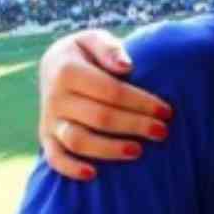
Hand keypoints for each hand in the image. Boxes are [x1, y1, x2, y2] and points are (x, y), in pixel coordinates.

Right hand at [37, 29, 171, 180]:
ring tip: (138, 151)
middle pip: (100, 117)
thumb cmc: (86, 54)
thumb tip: (126, 67)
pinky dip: (70, 168)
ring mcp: (49, 119)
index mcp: (67, 70)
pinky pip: (54, 158)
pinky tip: (94, 175)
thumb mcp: (94, 39)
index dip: (141, 102)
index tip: (167, 111)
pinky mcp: (46, 137)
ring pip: (78, 141)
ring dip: (110, 149)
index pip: (111, 91)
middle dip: (135, 126)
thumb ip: (109, 48)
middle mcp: (55, 97)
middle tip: (162, 132)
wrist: (54, 66)